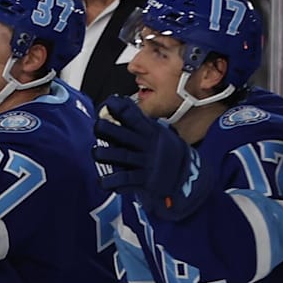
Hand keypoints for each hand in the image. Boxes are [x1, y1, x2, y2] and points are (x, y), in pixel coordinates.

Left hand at [93, 96, 208, 219]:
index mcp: (151, 131)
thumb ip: (138, 120)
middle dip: (104, 128)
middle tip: (98, 127)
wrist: (185, 177)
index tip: (107, 104)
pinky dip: (109, 181)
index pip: (132, 115)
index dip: (116, 107)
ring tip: (97, 152)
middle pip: (121, 134)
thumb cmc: (164, 152)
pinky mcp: (143, 181)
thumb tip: (119, 101)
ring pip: (119, 156)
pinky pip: (123, 180)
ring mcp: (145, 163)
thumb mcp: (157, 132)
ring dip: (102, 154)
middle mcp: (147, 146)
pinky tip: (103, 180)